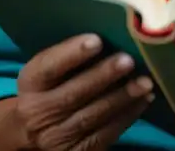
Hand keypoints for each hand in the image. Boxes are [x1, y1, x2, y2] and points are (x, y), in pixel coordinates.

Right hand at [13, 33, 153, 149]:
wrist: (35, 130)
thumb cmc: (52, 86)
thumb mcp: (49, 70)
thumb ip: (69, 57)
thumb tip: (110, 36)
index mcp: (30, 84)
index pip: (47, 68)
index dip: (71, 54)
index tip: (96, 40)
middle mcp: (37, 114)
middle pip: (72, 95)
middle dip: (103, 76)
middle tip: (128, 60)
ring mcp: (55, 138)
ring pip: (91, 117)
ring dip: (122, 98)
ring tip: (145, 81)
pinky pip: (105, 134)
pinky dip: (127, 116)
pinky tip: (143, 100)